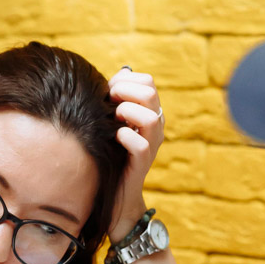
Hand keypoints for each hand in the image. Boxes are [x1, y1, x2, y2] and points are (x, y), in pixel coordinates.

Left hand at [107, 68, 163, 241]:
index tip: (109, 91)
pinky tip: (115, 138)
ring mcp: (151, 145)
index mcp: (150, 112)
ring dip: (127, 112)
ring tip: (114, 120)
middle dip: (124, 91)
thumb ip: (117, 97)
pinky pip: (141, 145)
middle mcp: (155, 127)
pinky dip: (126, 137)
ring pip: (152, 118)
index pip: (148, 82)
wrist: (116, 192)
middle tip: (109, 103)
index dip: (126, 80)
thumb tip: (122, 72)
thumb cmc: (111, 152)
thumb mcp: (114, 120)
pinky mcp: (142, 163)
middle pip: (150, 93)